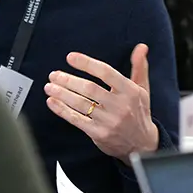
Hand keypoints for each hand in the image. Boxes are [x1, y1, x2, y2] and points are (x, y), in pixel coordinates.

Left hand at [44, 43, 158, 161]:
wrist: (142, 144)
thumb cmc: (139, 113)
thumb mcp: (143, 89)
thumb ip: (139, 67)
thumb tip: (141, 48)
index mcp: (130, 91)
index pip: (106, 73)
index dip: (87, 64)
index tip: (71, 58)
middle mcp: (120, 106)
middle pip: (90, 89)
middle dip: (69, 80)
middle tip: (55, 74)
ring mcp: (109, 121)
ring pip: (81, 104)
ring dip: (62, 94)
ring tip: (50, 86)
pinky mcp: (99, 134)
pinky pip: (76, 120)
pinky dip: (62, 110)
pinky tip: (53, 102)